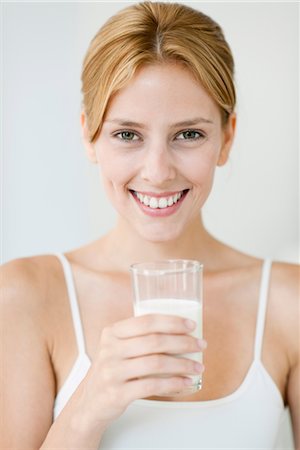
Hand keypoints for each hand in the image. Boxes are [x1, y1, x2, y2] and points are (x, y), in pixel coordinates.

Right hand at [78, 314, 205, 430]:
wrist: (89, 403)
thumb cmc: (112, 370)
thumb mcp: (117, 347)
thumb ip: (139, 337)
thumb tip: (180, 331)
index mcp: (112, 332)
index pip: (146, 321)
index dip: (172, 322)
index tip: (191, 325)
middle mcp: (110, 350)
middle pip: (154, 341)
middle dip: (183, 342)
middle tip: (200, 345)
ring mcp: (112, 372)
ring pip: (156, 363)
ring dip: (182, 364)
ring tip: (197, 366)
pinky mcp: (117, 394)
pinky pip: (152, 386)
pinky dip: (173, 384)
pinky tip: (185, 382)